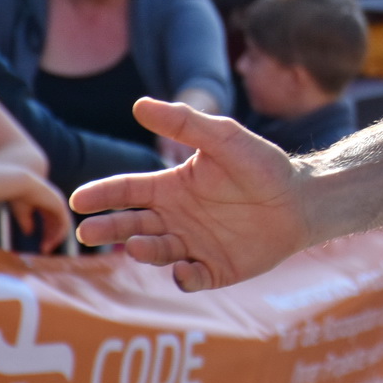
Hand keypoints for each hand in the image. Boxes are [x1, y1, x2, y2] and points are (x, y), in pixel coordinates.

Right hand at [7, 173, 69, 253]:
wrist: (19, 185)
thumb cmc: (17, 196)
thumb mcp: (22, 213)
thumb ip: (27, 222)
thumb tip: (30, 233)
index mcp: (47, 202)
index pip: (51, 221)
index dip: (47, 234)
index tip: (42, 246)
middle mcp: (55, 202)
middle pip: (58, 224)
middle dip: (52, 238)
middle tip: (45, 250)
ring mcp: (59, 203)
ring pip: (63, 225)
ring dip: (55, 239)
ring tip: (46, 249)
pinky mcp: (60, 206)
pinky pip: (64, 224)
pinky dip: (59, 234)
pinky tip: (51, 243)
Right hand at [70, 98, 308, 291]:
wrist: (303, 199)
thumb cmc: (263, 164)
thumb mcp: (224, 138)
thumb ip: (185, 123)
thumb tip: (140, 104)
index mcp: (172, 187)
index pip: (128, 190)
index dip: (103, 194)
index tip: (79, 199)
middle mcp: (176, 218)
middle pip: (132, 225)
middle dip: (108, 229)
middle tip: (87, 231)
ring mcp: (194, 245)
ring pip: (157, 252)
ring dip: (144, 250)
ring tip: (136, 245)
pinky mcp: (215, 270)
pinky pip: (192, 278)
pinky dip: (184, 278)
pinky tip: (182, 271)